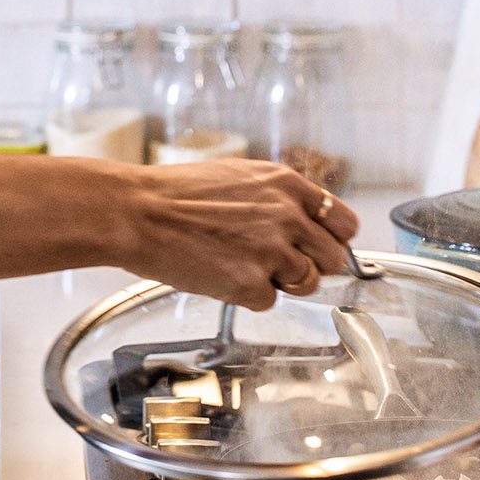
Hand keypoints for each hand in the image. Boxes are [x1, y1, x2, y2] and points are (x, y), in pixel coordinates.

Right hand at [110, 159, 361, 309]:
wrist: (137, 212)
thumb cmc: (175, 193)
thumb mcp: (239, 177)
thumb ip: (278, 197)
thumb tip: (301, 221)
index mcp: (286, 185)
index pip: (343, 221)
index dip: (334, 238)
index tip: (322, 247)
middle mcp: (286, 216)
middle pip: (333, 258)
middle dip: (312, 265)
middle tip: (281, 264)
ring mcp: (271, 252)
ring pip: (307, 283)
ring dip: (281, 282)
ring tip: (244, 267)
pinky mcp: (251, 284)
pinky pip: (269, 302)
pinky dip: (248, 296)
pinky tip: (221, 275)